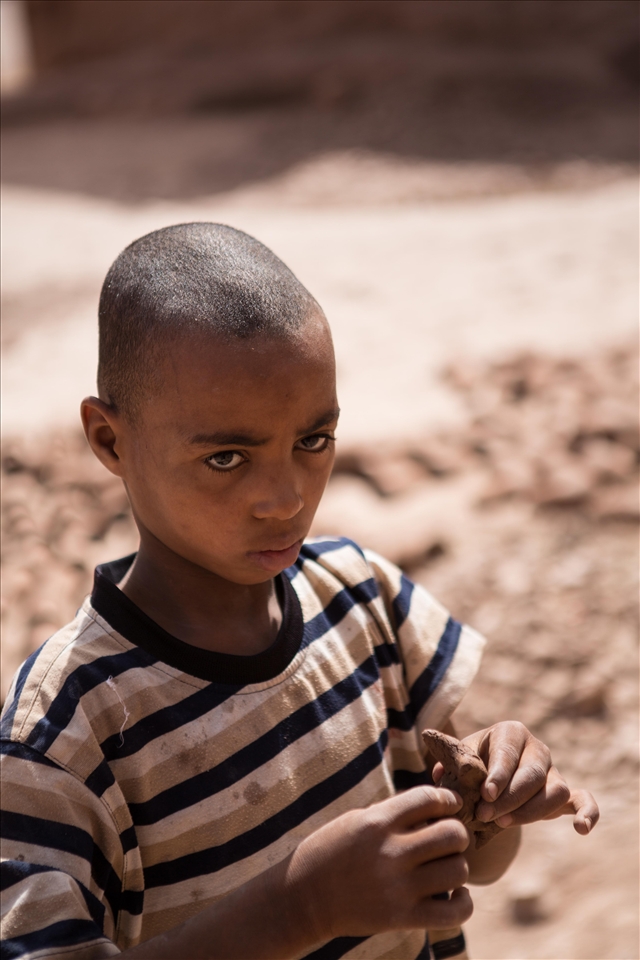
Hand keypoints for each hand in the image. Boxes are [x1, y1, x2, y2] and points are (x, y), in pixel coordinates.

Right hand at [287, 787, 472, 941]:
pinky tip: (454, 895)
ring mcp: (397, 887)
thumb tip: (434, 804)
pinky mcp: (401, 918)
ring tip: (446, 868)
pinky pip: (454, 912)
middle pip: (453, 834)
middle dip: (457, 833)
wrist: (304, 897)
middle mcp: (390, 852)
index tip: (450, 805)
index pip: (429, 798)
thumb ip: (395, 812)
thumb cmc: (332, 851)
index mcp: (377, 822)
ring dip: (457, 866)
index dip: (448, 799)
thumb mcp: (358, 820)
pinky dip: (463, 902)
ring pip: (458, 870)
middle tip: (448, 840)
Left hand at [433, 721, 598, 835]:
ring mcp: (552, 771)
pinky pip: (582, 799)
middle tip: (485, 815)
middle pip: (532, 773)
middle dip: (510, 797)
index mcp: (511, 732)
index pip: (509, 751)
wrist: (489, 778)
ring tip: (502, 824)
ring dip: (530, 811)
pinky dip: (587, 812)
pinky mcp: (564, 794)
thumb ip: (449, 763)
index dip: (499, 773)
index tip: (486, 794)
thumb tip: (437, 773)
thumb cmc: (473, 765)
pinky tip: (580, 829)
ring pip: (554, 791)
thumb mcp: (460, 759)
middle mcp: (536, 748)